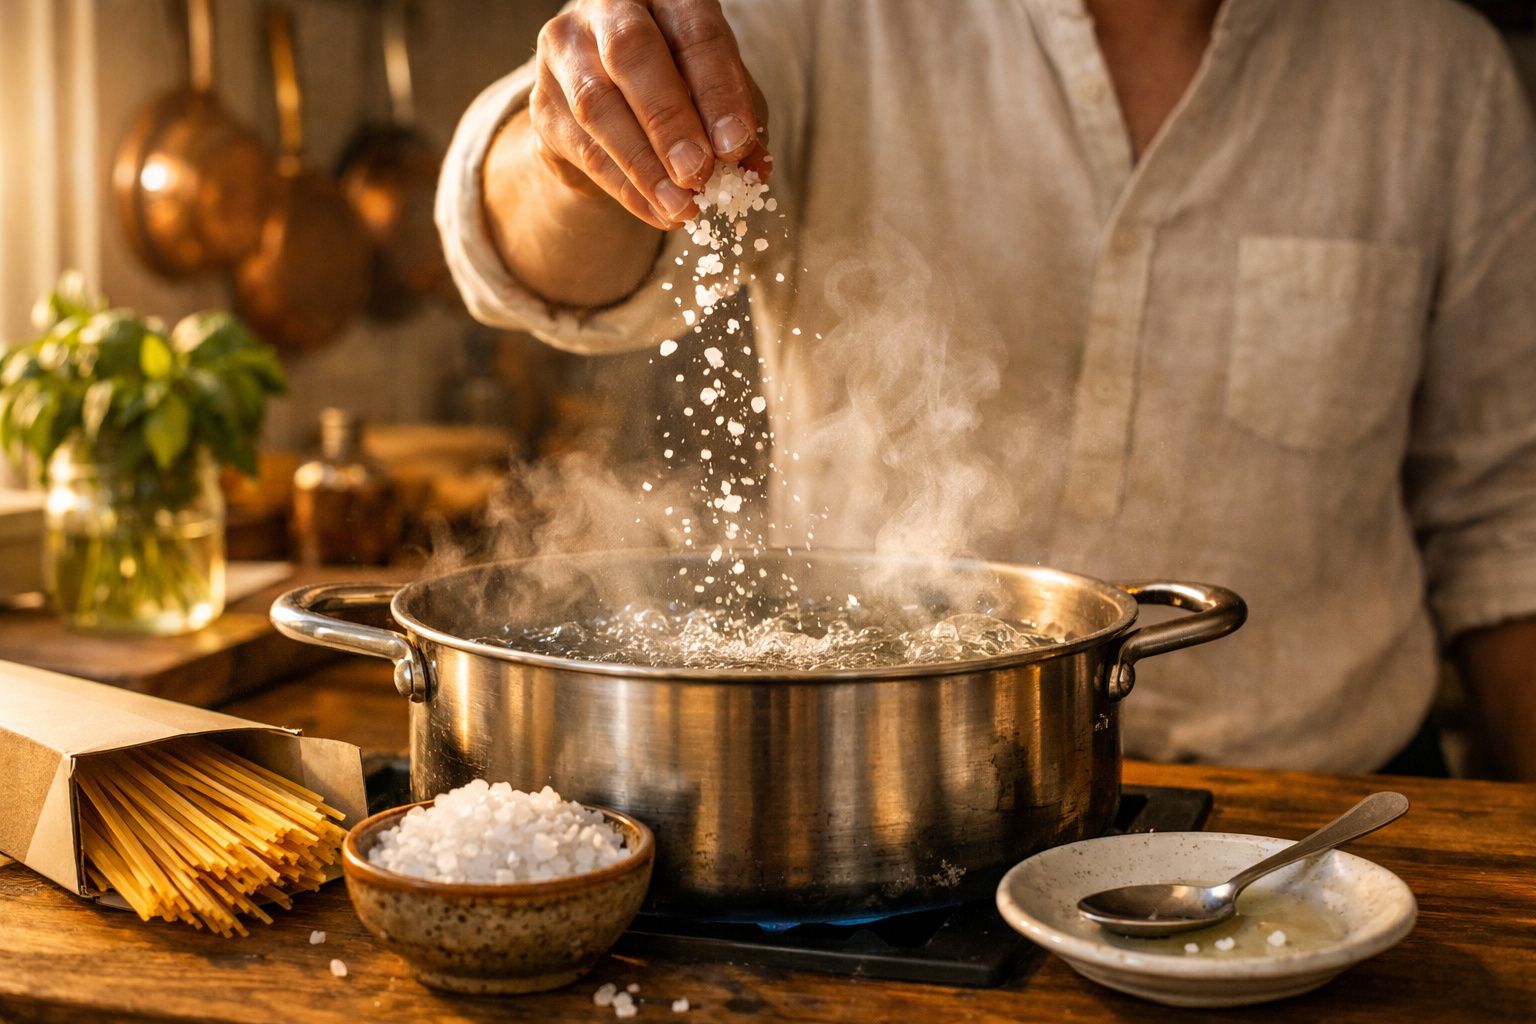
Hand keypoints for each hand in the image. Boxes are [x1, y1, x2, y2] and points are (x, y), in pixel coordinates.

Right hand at [530, 0, 770, 229]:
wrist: (606, 94)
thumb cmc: (677, 82)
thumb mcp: (716, 90)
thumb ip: (738, 121)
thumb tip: (753, 170)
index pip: (693, 33)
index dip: (718, 90)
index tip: (736, 145)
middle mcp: (606, 9)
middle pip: (631, 55)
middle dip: (668, 120)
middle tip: (698, 173)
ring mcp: (564, 53)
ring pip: (597, 106)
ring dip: (644, 166)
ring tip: (682, 207)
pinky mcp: (543, 105)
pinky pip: (583, 150)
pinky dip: (626, 188)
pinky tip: (658, 212)